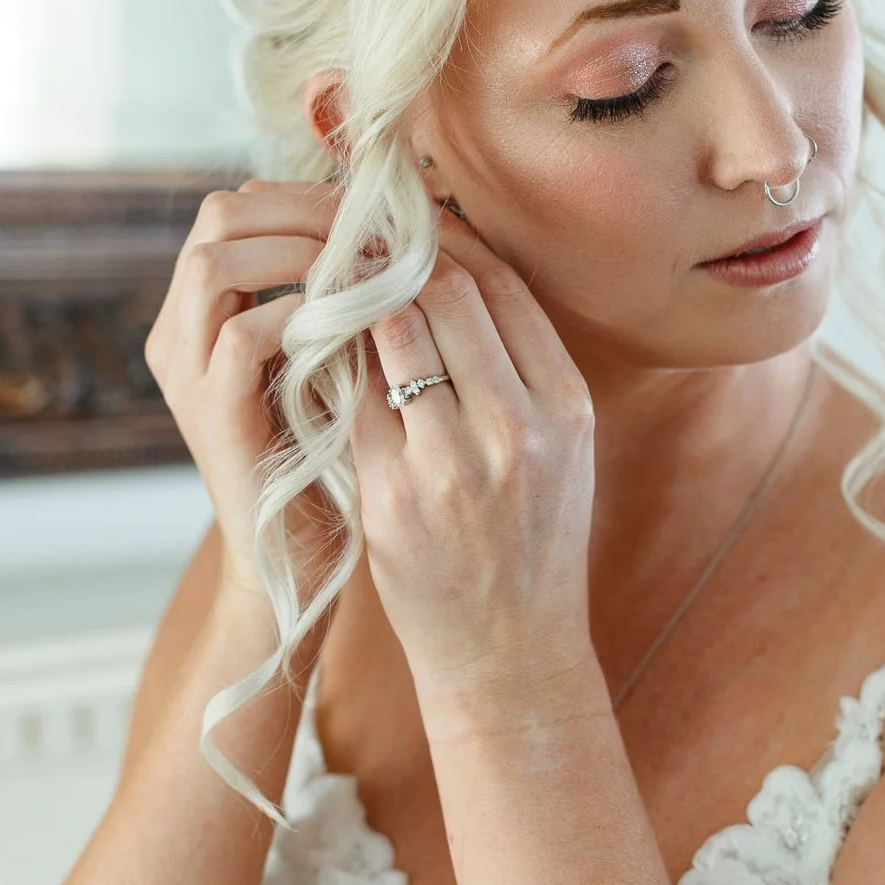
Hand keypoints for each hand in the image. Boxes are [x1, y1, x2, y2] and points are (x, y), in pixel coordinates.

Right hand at [144, 180, 340, 599]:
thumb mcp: (331, 363)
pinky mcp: (212, 417)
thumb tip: (399, 230)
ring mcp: (189, 376)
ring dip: (299, 252)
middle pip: (218, 220)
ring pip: (215, 264)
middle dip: (304, 209)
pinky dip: (298, 316)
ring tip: (368, 265)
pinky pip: (239, 336)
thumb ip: (337, 303)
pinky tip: (355, 322)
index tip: (378, 208)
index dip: (306, 195)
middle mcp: (180, 337)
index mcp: (202, 317)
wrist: (300, 563)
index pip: (237, 211)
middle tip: (375, 226)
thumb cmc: (329, 463)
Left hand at [353, 208, 598, 719]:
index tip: (414, 228)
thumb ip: (523, 370)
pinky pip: (352, 402)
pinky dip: (334, 366)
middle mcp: (515, 429)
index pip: (501, 288)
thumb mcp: (562, 452)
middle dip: (396, 257)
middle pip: (445, 296)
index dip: (451, 244)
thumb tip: (462, 275)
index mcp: (566, 407)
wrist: (511, 656)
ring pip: (389, 337)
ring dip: (355, 301)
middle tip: (359, 238)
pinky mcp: (392, 499)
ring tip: (333, 282)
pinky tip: (318, 350)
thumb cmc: (533, 546)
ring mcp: (450, 465)